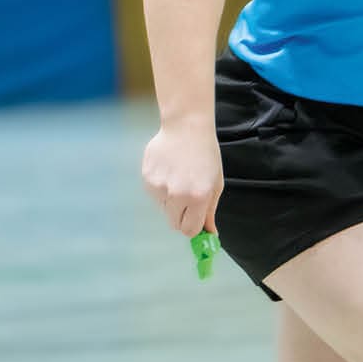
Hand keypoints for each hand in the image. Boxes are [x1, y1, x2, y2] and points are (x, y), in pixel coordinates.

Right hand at [142, 119, 222, 237]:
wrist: (186, 127)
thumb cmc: (206, 155)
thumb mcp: (215, 184)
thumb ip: (209, 211)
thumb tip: (210, 234)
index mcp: (198, 197)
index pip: (189, 230)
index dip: (192, 227)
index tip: (194, 220)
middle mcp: (178, 195)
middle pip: (174, 223)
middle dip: (181, 216)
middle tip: (187, 199)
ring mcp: (160, 187)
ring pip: (164, 208)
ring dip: (171, 200)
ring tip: (178, 178)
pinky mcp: (147, 178)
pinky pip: (154, 195)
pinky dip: (161, 189)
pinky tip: (168, 171)